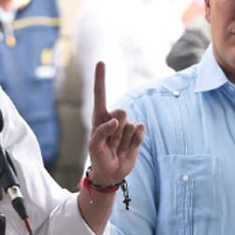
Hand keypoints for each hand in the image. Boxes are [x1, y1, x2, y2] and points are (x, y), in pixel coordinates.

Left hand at [87, 61, 143, 185]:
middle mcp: (113, 118)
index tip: (100, 62)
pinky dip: (135, 140)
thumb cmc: (98, 158)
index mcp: (99, 117)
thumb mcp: (94, 146)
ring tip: (117, 148)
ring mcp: (126, 126)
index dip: (100, 78)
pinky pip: (140, 129)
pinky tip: (128, 147)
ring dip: (123, 139)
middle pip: (120, 112)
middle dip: (116, 129)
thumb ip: (102, 132)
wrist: (111, 172)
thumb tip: (115, 121)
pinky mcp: (137, 133)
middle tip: (110, 144)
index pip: (100, 95)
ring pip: (130, 124)